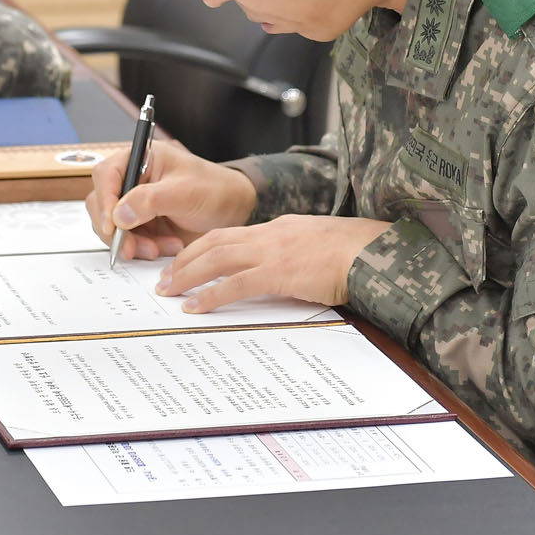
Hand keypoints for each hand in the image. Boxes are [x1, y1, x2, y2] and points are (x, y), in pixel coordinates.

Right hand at [87, 139, 257, 260]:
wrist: (234, 211)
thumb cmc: (214, 190)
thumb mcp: (184, 192)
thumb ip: (150, 200)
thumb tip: (119, 214)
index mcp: (141, 159)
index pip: (106, 175)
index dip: (105, 200)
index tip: (113, 224)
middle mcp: (133, 180)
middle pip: (102, 204)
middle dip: (115, 229)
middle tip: (131, 247)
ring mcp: (135, 204)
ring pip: (112, 227)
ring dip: (132, 242)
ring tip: (160, 248)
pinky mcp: (141, 225)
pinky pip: (128, 241)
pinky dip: (143, 249)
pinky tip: (167, 247)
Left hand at [155, 214, 390, 312]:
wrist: (371, 251)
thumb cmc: (351, 252)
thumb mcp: (313, 245)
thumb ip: (290, 254)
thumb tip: (273, 273)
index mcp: (276, 227)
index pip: (226, 234)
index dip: (198, 248)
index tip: (181, 263)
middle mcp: (268, 234)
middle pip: (212, 243)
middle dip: (183, 261)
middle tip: (163, 280)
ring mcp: (272, 251)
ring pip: (216, 259)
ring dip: (187, 276)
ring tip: (169, 292)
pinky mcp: (279, 272)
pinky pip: (235, 284)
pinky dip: (211, 295)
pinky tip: (195, 307)